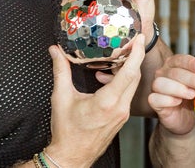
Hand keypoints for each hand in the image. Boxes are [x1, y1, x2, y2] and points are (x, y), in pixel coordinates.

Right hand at [44, 35, 145, 166]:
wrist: (72, 157)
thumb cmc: (67, 132)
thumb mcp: (60, 98)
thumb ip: (60, 71)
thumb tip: (55, 52)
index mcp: (107, 102)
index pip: (129, 72)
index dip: (136, 53)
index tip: (138, 38)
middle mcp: (120, 108)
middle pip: (135, 76)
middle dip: (134, 57)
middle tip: (130, 41)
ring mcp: (123, 114)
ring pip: (132, 85)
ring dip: (129, 70)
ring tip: (118, 57)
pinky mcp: (122, 117)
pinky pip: (127, 94)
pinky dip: (123, 82)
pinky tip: (109, 77)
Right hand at [148, 54, 194, 134]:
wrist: (187, 119)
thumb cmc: (194, 99)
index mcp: (175, 65)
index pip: (180, 59)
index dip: (189, 62)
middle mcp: (164, 74)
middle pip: (174, 72)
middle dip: (192, 79)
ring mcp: (157, 88)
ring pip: (161, 83)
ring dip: (179, 89)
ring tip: (192, 95)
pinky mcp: (155, 103)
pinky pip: (155, 98)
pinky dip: (167, 100)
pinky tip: (178, 102)